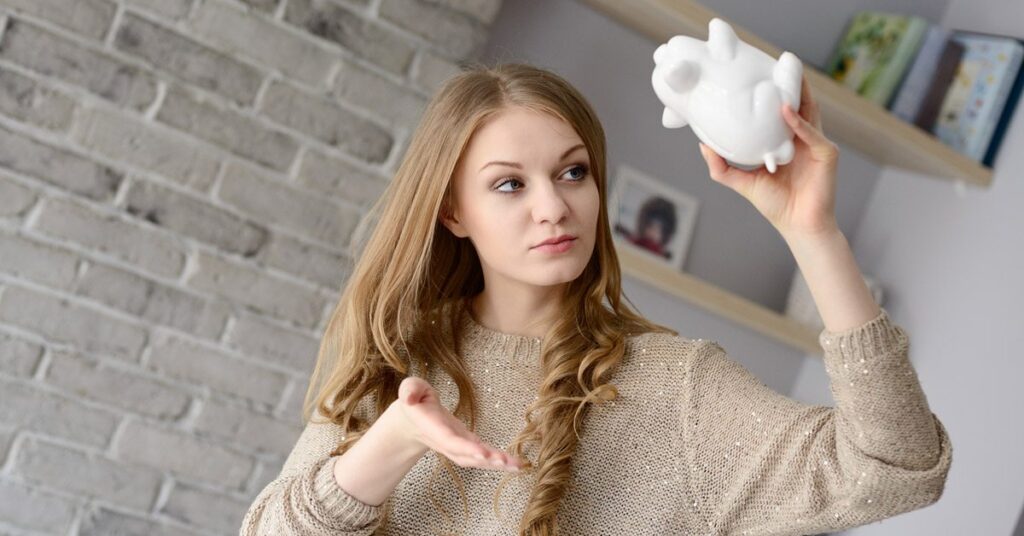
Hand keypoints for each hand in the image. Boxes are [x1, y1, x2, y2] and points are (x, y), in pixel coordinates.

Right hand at [389, 376, 521, 471]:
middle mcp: (447, 442)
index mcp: (434, 428)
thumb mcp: (410, 389)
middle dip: (486, 459)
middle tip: (506, 461)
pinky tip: (516, 464)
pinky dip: (499, 461)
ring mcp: (458, 445)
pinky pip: (483, 456)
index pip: (450, 440)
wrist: (412, 420)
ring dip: (497, 464)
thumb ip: (410, 391)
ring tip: (517, 466)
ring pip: (477, 460)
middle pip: (467, 455)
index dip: (466, 447)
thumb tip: (409, 397)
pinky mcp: (468, 444)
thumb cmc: (415, 401)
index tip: (482, 452)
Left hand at [698, 75, 839, 238]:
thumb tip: (702, 145)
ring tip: (786, 72)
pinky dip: (799, 122)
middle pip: (798, 104)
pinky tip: (785, 111)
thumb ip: (721, 166)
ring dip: (798, 92)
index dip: (773, 93)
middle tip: (775, 62)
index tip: (758, 75)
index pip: (781, 111)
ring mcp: (816, 144)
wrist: (799, 226)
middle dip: (789, 83)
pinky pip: (812, 134)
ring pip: (809, 111)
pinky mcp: (826, 153)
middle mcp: (804, 138)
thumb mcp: (742, 181)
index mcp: (787, 142)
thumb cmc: (776, 204)